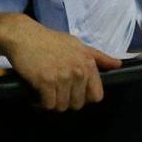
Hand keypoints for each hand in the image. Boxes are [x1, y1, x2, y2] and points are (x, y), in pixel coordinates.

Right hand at [0, 13, 121, 110]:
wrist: (23, 35)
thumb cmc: (51, 40)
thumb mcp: (78, 45)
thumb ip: (99, 57)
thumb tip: (118, 64)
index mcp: (89, 63)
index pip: (96, 96)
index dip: (84, 98)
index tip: (73, 93)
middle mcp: (79, 71)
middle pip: (78, 103)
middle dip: (67, 101)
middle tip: (56, 94)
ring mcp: (63, 77)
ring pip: (62, 106)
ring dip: (53, 104)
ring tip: (46, 95)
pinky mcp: (46, 82)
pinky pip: (48, 104)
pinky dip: (40, 104)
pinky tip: (36, 98)